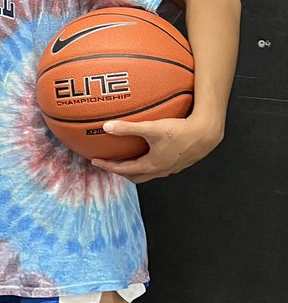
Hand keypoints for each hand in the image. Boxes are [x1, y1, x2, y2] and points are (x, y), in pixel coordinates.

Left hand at [91, 116, 223, 182]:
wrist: (206, 133)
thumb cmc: (180, 131)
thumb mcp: (151, 128)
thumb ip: (128, 128)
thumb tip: (107, 126)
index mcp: (151, 165)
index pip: (123, 170)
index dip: (107, 166)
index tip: (95, 161)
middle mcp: (160, 170)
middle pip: (134, 176)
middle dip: (120, 171)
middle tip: (109, 163)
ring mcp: (170, 168)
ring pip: (147, 173)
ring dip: (134, 168)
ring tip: (126, 158)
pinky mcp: (178, 163)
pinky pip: (158, 167)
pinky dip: (147, 162)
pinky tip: (148, 150)